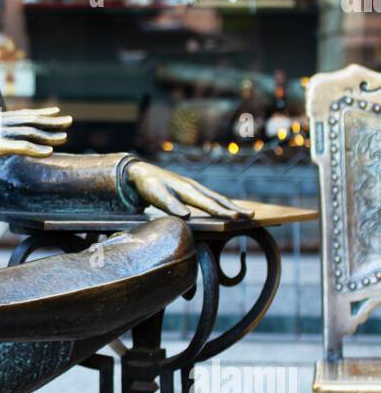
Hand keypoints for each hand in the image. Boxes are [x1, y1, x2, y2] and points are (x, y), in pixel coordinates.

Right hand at [0, 106, 71, 165]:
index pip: (24, 113)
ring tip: (65, 138)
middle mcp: (0, 122)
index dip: (42, 113)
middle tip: (70, 121)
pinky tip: (48, 153)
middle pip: (31, 120)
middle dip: (52, 122)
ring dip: (48, 136)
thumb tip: (0, 140)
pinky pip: (18, 147)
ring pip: (28, 133)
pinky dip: (35, 149)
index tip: (57, 113)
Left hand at [128, 162, 247, 218]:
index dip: (222, 212)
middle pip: (218, 199)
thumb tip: (187, 216)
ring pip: (217, 198)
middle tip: (252, 215)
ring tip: (246, 214)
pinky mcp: (191, 191)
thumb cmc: (148, 185)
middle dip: (234, 208)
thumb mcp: (155, 195)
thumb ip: (170, 204)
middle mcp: (194, 187)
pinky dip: (222, 204)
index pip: (207, 203)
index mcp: (187, 189)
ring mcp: (194, 188)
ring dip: (232, 206)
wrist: (140, 173)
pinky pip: (211, 198)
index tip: (236, 218)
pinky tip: (227, 210)